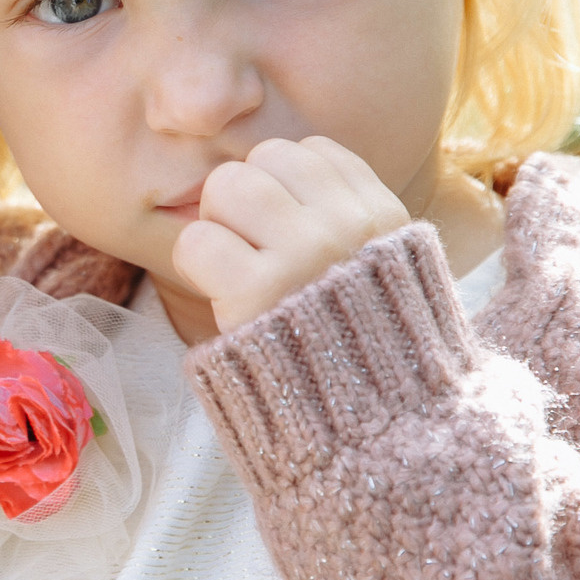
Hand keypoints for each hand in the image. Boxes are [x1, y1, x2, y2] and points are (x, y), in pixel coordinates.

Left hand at [171, 137, 410, 335]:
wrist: (371, 428)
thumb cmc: (363, 348)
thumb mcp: (384, 271)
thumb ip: (350, 216)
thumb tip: (291, 165)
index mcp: (383, 217)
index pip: (313, 150)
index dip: (285, 184)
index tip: (288, 227)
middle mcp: (349, 226)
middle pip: (264, 157)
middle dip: (245, 197)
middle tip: (253, 248)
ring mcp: (304, 255)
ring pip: (227, 185)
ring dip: (217, 223)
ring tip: (235, 265)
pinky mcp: (258, 291)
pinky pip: (197, 239)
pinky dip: (194, 263)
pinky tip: (219, 292)